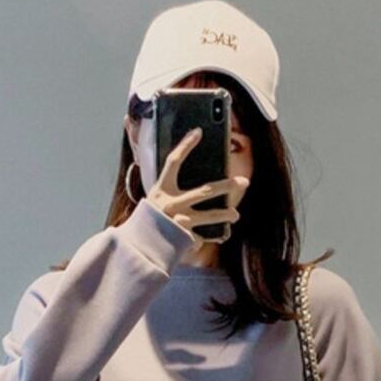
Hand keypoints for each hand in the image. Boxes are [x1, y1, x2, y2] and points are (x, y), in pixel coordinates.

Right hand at [145, 126, 246, 247]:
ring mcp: (177, 222)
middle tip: (243, 181)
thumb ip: (168, 187)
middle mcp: (170, 204)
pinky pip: (199, 237)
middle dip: (226, 186)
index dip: (185, 145)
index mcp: (160, 189)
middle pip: (204, 191)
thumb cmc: (148, 219)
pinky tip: (215, 237)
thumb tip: (181, 175)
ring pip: (208, 216)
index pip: (173, 162)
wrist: (138, 248)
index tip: (198, 132)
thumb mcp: (154, 198)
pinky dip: (205, 237)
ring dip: (225, 214)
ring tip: (235, 214)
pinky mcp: (182, 239)